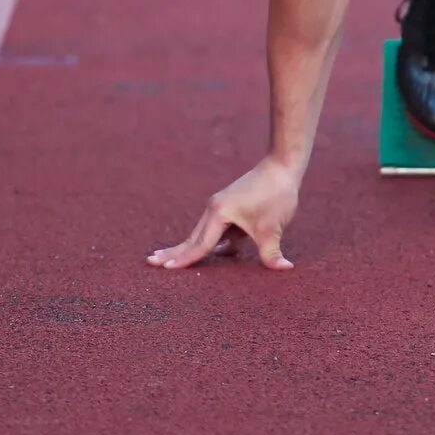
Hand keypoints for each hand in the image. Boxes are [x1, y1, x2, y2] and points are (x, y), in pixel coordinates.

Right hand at [147, 156, 297, 272]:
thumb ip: (272, 252)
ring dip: (190, 248)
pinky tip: (214, 254)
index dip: (184, 259)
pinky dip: (212, 243)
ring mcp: (221, 208)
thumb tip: (284, 268)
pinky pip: (218, 231)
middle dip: (174, 251)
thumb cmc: (275, 194)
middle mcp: (215, 210)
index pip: (199, 244)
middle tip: (151, 262)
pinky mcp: (231, 208)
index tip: (164, 267)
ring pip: (203, 234)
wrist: (282, 166)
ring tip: (169, 258)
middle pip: (193, 237)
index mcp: (219, 213)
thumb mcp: (273, 228)